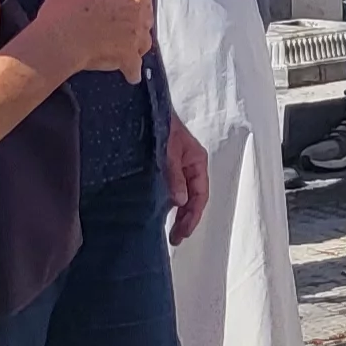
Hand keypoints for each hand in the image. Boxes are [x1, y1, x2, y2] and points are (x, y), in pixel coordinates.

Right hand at [29, 0, 155, 77]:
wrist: (61, 37)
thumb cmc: (60, 14)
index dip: (127, 0)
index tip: (122, 6)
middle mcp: (133, 5)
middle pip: (143, 14)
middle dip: (134, 22)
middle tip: (121, 29)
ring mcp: (135, 30)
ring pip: (145, 39)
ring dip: (137, 45)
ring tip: (128, 49)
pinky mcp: (131, 53)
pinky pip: (135, 66)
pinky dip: (132, 71)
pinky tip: (130, 75)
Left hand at [165, 119, 209, 245]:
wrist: (144, 107)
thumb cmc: (161, 124)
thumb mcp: (168, 150)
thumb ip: (175, 175)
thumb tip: (180, 201)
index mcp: (197, 161)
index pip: (200, 194)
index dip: (193, 215)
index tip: (183, 232)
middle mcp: (190, 165)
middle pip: (193, 197)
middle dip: (186, 219)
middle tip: (175, 238)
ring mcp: (178, 166)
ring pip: (183, 194)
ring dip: (178, 212)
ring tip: (170, 230)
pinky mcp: (164, 165)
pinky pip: (171, 188)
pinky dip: (168, 201)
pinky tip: (161, 211)